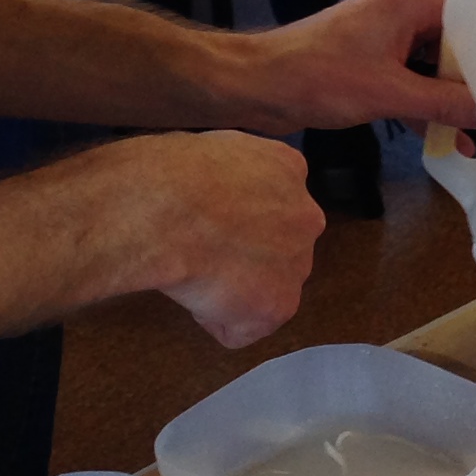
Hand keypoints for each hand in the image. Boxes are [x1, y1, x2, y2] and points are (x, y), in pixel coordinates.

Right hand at [133, 131, 324, 347]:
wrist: (169, 211)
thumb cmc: (170, 175)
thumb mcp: (210, 148)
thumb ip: (228, 170)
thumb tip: (211, 188)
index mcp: (287, 169)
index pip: (273, 200)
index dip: (236, 216)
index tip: (208, 219)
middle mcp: (305, 217)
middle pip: (277, 247)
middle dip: (243, 254)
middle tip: (200, 250)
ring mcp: (296, 266)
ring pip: (262, 289)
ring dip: (229, 288)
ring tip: (191, 271)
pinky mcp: (277, 308)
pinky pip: (240, 327)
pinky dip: (212, 319)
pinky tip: (192, 292)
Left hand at [242, 0, 475, 133]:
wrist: (254, 86)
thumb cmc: (318, 78)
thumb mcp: (389, 94)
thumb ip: (443, 104)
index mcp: (408, 2)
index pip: (470, 15)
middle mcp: (399, 12)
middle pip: (454, 42)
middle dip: (475, 79)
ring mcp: (382, 37)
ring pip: (431, 65)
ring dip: (448, 98)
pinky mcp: (368, 61)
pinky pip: (408, 80)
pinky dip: (422, 106)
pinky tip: (445, 139)